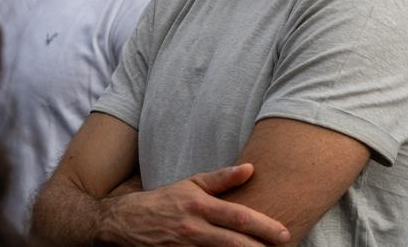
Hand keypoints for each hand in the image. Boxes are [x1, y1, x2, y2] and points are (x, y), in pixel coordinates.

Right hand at [97, 163, 290, 245]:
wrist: (123, 223)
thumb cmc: (164, 201)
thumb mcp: (191, 184)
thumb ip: (222, 178)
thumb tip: (251, 168)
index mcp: (199, 205)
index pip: (238, 217)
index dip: (264, 226)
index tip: (284, 234)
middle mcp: (193, 229)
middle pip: (233, 243)